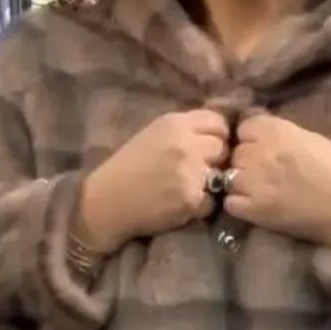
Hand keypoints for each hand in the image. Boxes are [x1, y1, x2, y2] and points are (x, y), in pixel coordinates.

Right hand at [78, 110, 230, 254]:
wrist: (107, 201)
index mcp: (176, 123)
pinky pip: (211, 202)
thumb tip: (216, 134)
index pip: (219, 123)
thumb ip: (184, 130)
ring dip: (210, 184)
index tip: (206, 149)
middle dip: (214, 160)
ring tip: (188, 188)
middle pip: (223, 149)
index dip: (217, 137)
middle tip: (197, 172)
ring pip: (221, 175)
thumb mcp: (155, 134)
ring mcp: (191, 172)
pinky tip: (182, 205)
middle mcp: (186, 144)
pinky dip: (200, 206)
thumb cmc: (128, 167)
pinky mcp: (190, 199)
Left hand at [226, 115, 330, 263]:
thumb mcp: (306, 136)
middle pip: (235, 153)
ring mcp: (252, 180)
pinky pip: (230, 202)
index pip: (244, 128)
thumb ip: (279, 134)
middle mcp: (258, 151)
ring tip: (259, 192)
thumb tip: (259, 136)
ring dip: (240, 184)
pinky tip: (254, 206)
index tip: (264, 151)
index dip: (252, 140)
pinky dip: (238, 204)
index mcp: (274, 129)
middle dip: (245, 162)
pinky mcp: (251, 208)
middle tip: (264, 175)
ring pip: (229, 177)